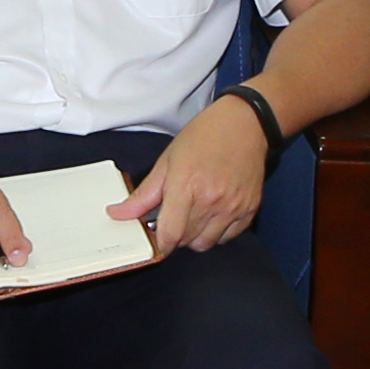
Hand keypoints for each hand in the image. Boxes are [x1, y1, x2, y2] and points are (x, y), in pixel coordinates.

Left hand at [119, 107, 270, 257]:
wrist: (245, 124)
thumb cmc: (205, 136)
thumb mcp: (167, 160)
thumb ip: (144, 193)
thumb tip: (120, 213)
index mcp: (187, 186)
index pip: (170, 235)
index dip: (159, 244)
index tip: (155, 240)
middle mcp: (212, 201)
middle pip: (186, 241)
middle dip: (174, 235)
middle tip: (173, 217)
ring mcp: (233, 207)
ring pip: (206, 244)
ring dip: (194, 236)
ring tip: (193, 215)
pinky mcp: (249, 210)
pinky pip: (228, 238)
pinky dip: (216, 233)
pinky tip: (212, 214)